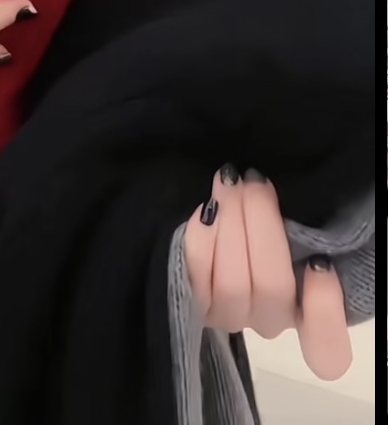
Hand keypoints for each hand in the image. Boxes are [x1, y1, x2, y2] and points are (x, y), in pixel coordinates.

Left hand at [184, 166, 352, 379]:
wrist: (210, 232)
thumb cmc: (256, 224)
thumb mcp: (282, 225)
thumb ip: (289, 227)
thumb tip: (271, 198)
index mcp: (305, 305)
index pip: (327, 342)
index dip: (324, 308)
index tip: (318, 264)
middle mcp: (271, 320)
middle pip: (272, 287)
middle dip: (260, 223)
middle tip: (252, 181)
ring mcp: (231, 316)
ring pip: (233, 284)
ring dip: (229, 223)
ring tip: (227, 184)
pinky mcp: (196, 305)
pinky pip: (197, 274)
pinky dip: (201, 237)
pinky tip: (207, 209)